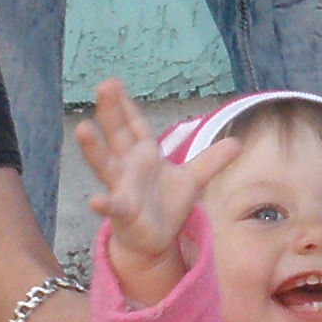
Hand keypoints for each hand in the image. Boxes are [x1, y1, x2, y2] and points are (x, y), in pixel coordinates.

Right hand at [71, 79, 238, 306]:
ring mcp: (122, 188)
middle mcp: (128, 167)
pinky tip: (95, 201)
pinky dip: (104, 204)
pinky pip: (112, 207)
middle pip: (118, 135)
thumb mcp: (192, 180)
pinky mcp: (123, 213)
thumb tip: (238, 143)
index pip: (133, 125)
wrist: (155, 240)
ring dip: (94, 148)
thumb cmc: (166, 205)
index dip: (125, 105)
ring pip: (105, 165)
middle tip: (103, 85)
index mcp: (143, 155)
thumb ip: (211, 160)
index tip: (114, 82)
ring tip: (82, 128)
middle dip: (111, 112)